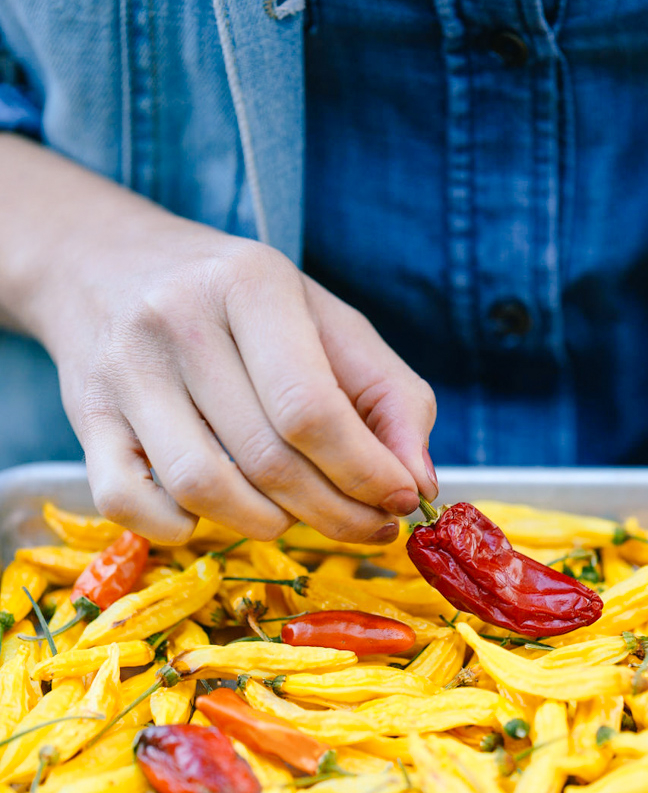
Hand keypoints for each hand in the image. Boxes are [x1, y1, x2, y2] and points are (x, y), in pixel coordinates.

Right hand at [0, 137, 437, 544]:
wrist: (108, 264)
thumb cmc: (238, 302)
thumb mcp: (327, 322)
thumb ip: (389, 396)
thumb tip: (417, 484)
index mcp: (250, 285)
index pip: (313, 408)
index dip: (365, 471)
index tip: (399, 501)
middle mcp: (178, 321)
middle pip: (267, 458)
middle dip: (333, 512)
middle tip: (366, 525)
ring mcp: (124, 371)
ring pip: (204, 489)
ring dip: (267, 524)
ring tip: (295, 514)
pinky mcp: (85, 417)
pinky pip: (128, 503)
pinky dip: (180, 528)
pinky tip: (213, 513)